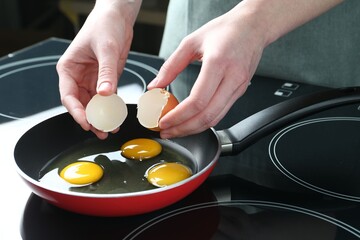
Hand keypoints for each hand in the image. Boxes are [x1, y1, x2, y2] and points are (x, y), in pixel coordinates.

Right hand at [57, 1, 139, 138]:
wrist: (118, 18)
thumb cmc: (104, 25)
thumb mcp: (106, 49)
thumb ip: (106, 72)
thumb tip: (105, 93)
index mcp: (69, 68)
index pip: (68, 96)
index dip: (77, 112)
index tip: (87, 123)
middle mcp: (78, 76)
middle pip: (81, 104)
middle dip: (90, 119)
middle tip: (101, 131)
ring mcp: (92, 79)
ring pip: (94, 104)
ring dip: (101, 117)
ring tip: (110, 129)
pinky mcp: (106, 80)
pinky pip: (107, 98)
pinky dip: (112, 108)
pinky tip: (117, 117)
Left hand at [148, 0, 342, 138]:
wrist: (252, 26)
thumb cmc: (225, 30)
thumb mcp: (191, 42)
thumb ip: (171, 66)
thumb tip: (155, 85)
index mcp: (218, 63)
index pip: (198, 101)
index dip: (179, 116)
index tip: (164, 121)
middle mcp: (232, 78)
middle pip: (207, 116)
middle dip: (184, 129)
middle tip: (167, 132)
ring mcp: (239, 87)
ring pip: (216, 119)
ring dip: (194, 129)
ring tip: (176, 130)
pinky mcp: (240, 91)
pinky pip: (221, 112)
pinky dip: (204, 121)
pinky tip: (191, 120)